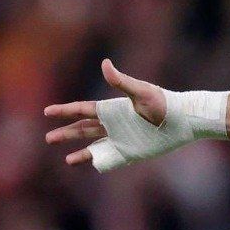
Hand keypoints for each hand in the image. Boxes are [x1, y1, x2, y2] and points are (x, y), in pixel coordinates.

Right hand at [44, 59, 167, 166]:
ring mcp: (121, 139)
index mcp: (112, 109)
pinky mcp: (131, 152)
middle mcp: (113, 124)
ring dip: (80, 152)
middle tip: (48, 138)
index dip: (64, 110)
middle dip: (66, 133)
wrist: (182, 120)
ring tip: (66, 159)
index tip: (47, 111)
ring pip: (94, 146)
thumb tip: (104, 63)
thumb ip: (121, 81)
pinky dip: (99, 162)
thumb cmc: (164, 102)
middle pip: (83, 129)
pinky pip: (110, 159)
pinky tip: (90, 166)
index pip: (82, 109)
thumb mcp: (141, 91)